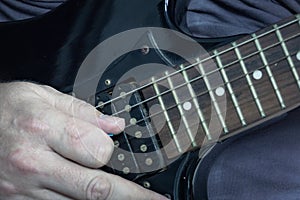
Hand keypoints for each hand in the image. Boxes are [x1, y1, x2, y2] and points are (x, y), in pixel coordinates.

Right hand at [0, 82, 167, 199]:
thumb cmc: (4, 108)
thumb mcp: (41, 95)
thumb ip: (82, 111)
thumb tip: (115, 125)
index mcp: (43, 128)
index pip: (96, 150)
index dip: (111, 150)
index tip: (111, 146)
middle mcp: (33, 162)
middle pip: (94, 187)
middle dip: (130, 195)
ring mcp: (24, 188)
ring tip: (129, 198)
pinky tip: (88, 196)